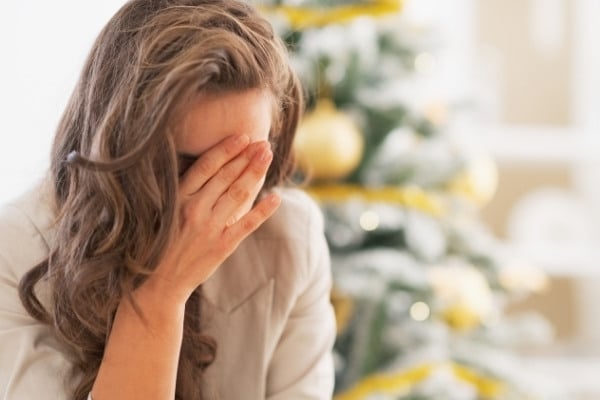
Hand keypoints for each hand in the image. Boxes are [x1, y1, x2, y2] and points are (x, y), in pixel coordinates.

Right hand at [146, 135, 280, 301]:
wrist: (158, 283)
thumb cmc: (161, 243)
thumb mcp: (165, 211)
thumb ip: (184, 192)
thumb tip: (209, 167)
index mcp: (178, 198)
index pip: (206, 166)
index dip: (227, 149)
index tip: (243, 136)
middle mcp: (194, 209)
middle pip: (226, 176)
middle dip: (247, 156)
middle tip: (263, 142)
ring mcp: (209, 228)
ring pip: (238, 194)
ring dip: (255, 172)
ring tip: (268, 156)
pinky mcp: (222, 246)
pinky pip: (247, 223)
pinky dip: (263, 209)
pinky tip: (276, 197)